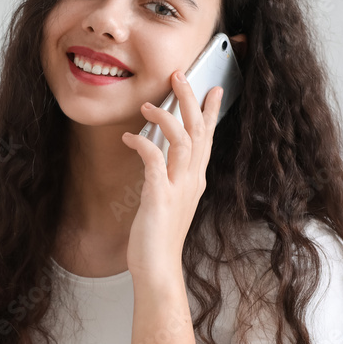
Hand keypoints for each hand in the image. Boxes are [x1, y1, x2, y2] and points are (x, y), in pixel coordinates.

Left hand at [121, 69, 223, 281]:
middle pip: (198, 130)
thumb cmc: (158, 237)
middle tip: (179, 75)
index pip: (207, 138)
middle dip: (190, 100)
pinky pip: (155, 161)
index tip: (212, 88)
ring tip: (148, 104)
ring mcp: (178, 188)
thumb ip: (168, 177)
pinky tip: (130, 137)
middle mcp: (191, 180)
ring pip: (182, 140)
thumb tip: (158, 155)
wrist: (157, 268)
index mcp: (195, 180)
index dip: (210, 111)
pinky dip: (143, 144)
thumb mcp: (168, 201)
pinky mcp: (160, 197)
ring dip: (166, 117)